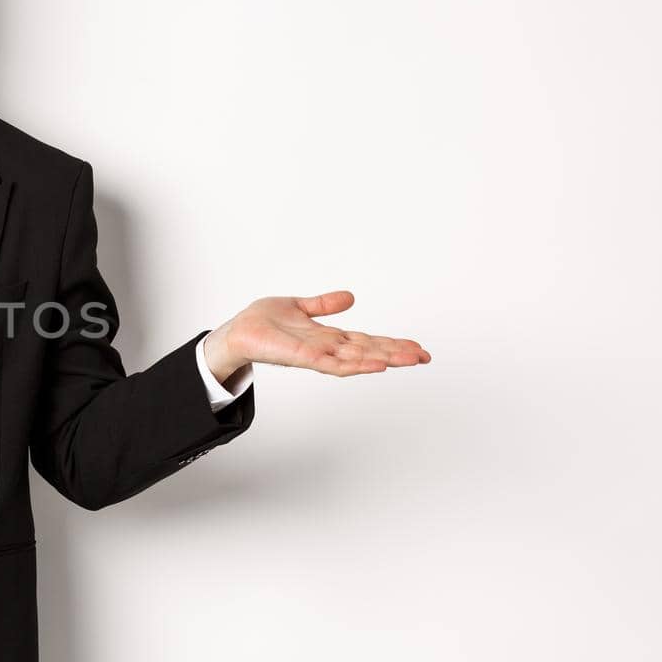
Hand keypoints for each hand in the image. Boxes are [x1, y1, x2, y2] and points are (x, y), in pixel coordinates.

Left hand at [203, 290, 430, 379]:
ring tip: (409, 360)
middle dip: (397, 353)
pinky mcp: (303, 357)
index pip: (367, 340)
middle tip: (426, 357)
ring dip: (384, 359)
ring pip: (358, 359)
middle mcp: (327, 348)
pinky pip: (333, 363)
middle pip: (369, 351)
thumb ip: (324, 305)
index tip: (418, 347)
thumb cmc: (262, 323)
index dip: (392, 343)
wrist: (236, 333)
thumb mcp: (299, 307)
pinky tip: (375, 364)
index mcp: (328, 337)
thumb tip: (351, 297)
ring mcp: (317, 354)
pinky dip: (355, 364)